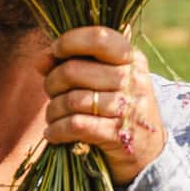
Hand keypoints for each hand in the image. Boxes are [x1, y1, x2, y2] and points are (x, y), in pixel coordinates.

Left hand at [41, 27, 167, 183]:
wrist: (147, 152)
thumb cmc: (117, 108)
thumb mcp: (107, 80)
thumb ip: (76, 63)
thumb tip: (41, 60)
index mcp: (131, 58)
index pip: (98, 38)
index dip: (69, 42)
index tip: (54, 53)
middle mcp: (133, 79)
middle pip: (74, 70)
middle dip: (52, 82)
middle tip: (52, 93)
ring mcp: (128, 108)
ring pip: (71, 100)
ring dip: (53, 110)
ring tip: (52, 117)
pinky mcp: (118, 135)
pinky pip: (75, 125)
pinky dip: (57, 130)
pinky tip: (53, 133)